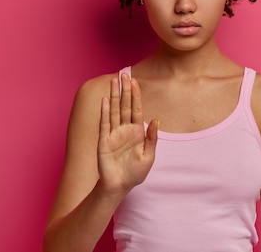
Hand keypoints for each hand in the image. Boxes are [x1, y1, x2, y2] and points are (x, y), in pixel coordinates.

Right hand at [97, 73, 157, 196]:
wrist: (120, 186)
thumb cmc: (135, 172)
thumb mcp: (149, 156)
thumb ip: (152, 138)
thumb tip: (156, 120)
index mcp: (136, 132)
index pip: (136, 109)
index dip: (136, 95)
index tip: (136, 81)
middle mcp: (124, 129)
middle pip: (124, 105)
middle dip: (125, 90)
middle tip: (124, 74)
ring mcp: (113, 134)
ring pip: (114, 110)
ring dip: (114, 96)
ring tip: (114, 81)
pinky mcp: (103, 141)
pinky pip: (104, 124)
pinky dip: (104, 112)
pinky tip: (105, 100)